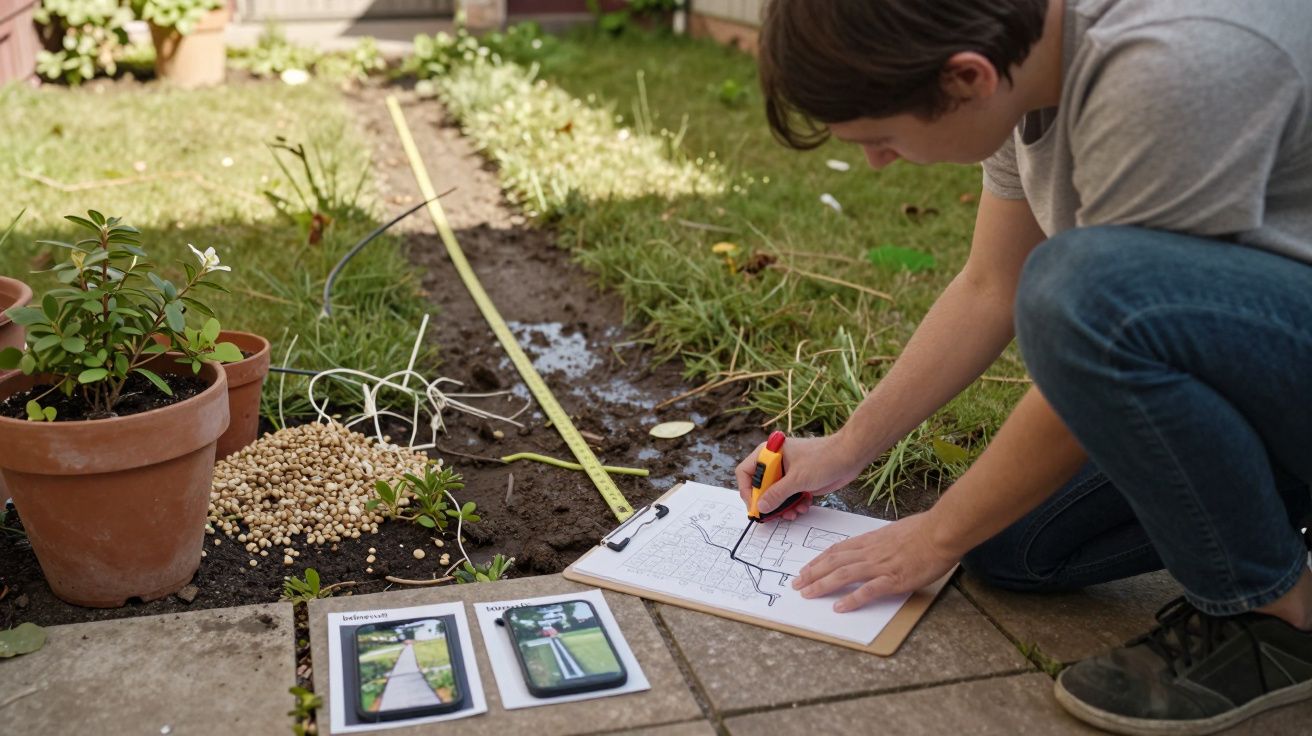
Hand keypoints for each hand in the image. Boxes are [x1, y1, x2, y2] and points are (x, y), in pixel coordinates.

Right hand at [735, 433, 866, 519]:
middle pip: (760, 487)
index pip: (746, 472)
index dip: (747, 491)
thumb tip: (761, 507)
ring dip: (783, 507)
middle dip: (768, 503)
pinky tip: (803, 507)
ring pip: (776, 495)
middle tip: (773, 516)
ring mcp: (788, 472)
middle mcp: (776, 462)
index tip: (755, 507)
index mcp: (769, 453)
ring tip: (792, 514)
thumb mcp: (797, 479)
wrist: (850, 456)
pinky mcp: (800, 481)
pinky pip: (789, 497)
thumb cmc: (824, 459)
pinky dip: (794, 504)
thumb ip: (777, 494)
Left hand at [792, 512, 957, 612]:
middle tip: (797, 584)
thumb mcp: (895, 531)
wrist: (941, 531)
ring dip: (823, 585)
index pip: (837, 550)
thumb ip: (881, 540)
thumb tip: (876, 546)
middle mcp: (870, 552)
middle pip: (834, 563)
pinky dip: (852, 599)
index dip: (819, 560)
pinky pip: (868, 591)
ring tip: (808, 594)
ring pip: (844, 575)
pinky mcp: (894, 579)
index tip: (806, 569)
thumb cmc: (925, 530)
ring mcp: (881, 565)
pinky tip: (839, 607)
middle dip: (812, 574)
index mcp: (870, 540)